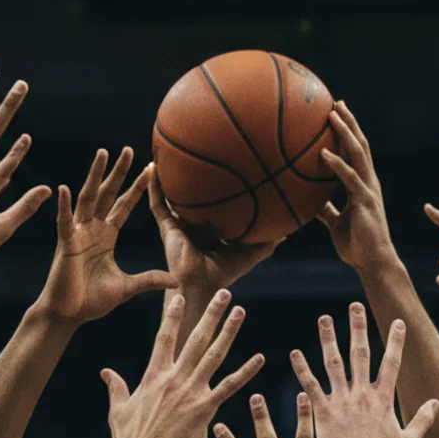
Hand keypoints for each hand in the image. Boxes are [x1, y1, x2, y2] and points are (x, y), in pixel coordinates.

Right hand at [37, 147, 177, 323]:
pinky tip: (62, 189)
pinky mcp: (66, 245)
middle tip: (128, 150)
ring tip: (102, 154)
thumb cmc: (92, 300)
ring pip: (88, 199)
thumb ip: (151, 280)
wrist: (68, 315)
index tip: (150, 170)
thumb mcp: (128, 287)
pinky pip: (64, 222)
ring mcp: (78, 234)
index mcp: (107, 236)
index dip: (137, 188)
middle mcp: (93, 230)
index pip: (124, 205)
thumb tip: (176, 281)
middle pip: (108, 194)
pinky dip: (63, 206)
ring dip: (95, 176)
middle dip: (118, 172)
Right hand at [101, 290, 263, 437]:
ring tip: (240, 312)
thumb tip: (105, 372)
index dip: (173, 316)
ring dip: (228, 331)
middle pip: (196, 338)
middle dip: (211, 314)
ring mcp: (191, 390)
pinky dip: (245, 372)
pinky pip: (229, 386)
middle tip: (224, 293)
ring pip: (214, 354)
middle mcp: (175, 377)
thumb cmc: (129, 437)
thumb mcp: (118, 408)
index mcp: (154, 374)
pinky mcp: (205, 407)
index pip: (165, 337)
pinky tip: (260, 358)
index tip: (181, 297)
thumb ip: (115, 386)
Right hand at [147, 165, 277, 293]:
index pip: (210, 205)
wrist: (202, 285)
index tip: (217, 167)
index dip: (212, 189)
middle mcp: (191, 224)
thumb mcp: (250, 253)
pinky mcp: (166, 226)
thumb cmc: (225, 273)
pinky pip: (156, 202)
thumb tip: (287, 231)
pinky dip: (153, 185)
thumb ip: (266, 241)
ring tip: (163, 152)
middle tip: (188, 153)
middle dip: (186, 177)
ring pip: (168, 195)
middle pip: (188, 196)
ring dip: (165, 176)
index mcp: (208, 229)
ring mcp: (177, 224)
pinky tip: (152, 167)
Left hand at [289, 303, 438, 437]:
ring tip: (324, 318)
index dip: (396, 341)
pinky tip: (295, 353)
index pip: (391, 363)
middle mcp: (362, 394)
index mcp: (383, 399)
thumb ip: (423, 419)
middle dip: (358, 328)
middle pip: (360, 354)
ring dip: (328, 339)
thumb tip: (437, 402)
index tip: (399, 322)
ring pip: (334, 363)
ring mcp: (341, 401)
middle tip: (354, 305)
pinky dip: (303, 369)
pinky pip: (311, 386)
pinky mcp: (323, 411)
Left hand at [315, 101, 394, 270]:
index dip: (347, 132)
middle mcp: (369, 182)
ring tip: (333, 114)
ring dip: (346, 132)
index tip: (336, 113)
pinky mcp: (365, 201)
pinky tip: (323, 154)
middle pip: (360, 144)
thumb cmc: (356, 244)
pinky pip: (349, 178)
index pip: (356, 152)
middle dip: (349, 122)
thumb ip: (325, 209)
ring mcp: (368, 189)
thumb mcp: (335, 222)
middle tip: (337, 102)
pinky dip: (336, 165)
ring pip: (358, 154)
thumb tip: (308, 201)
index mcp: (363, 184)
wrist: (373, 263)